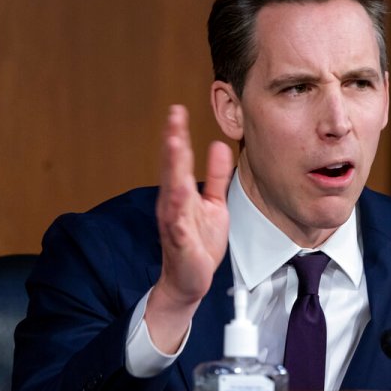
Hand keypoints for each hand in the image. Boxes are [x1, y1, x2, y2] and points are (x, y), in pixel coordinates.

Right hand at [146, 105, 232, 352]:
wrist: (191, 280)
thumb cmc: (200, 242)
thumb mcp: (214, 204)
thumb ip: (216, 177)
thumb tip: (219, 146)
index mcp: (180, 193)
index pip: (179, 159)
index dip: (178, 134)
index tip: (178, 110)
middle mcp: (173, 204)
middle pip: (172, 168)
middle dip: (172, 142)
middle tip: (173, 117)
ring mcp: (174, 222)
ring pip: (172, 190)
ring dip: (172, 167)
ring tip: (174, 144)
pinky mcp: (180, 242)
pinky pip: (178, 223)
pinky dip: (177, 208)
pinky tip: (178, 194)